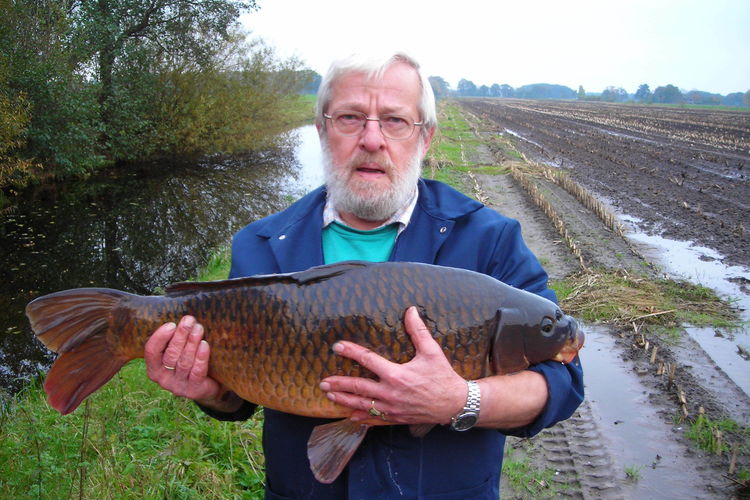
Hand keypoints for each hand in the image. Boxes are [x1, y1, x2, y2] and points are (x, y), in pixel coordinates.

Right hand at [144, 315, 236, 409]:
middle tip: (189, 321)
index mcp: (154, 368)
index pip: (151, 351)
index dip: (160, 337)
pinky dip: (201, 357)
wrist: (208, 385)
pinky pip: (197, 372)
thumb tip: (183, 317)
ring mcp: (178, 387)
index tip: (172, 324)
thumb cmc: (190, 362)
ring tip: (199, 328)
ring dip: (192, 343)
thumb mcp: (178, 351)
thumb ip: (174, 338)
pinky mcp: (194, 391)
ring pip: (184, 362)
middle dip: (180, 336)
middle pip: (170, 355)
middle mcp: (163, 379)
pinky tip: (205, 345)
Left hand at [319, 306, 467, 424]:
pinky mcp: (396, 418)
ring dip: (344, 400)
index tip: (337, 346)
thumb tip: (410, 310)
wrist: (454, 404)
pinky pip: (375, 419)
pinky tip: (350, 416)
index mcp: (397, 375)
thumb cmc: (443, 376)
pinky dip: (361, 418)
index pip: (368, 360)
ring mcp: (392, 408)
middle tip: (323, 381)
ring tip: (329, 395)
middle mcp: (391, 393)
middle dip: (339, 384)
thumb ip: (418, 331)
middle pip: (358, 387)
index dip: (351, 351)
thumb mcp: (432, 351)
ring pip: (362, 405)